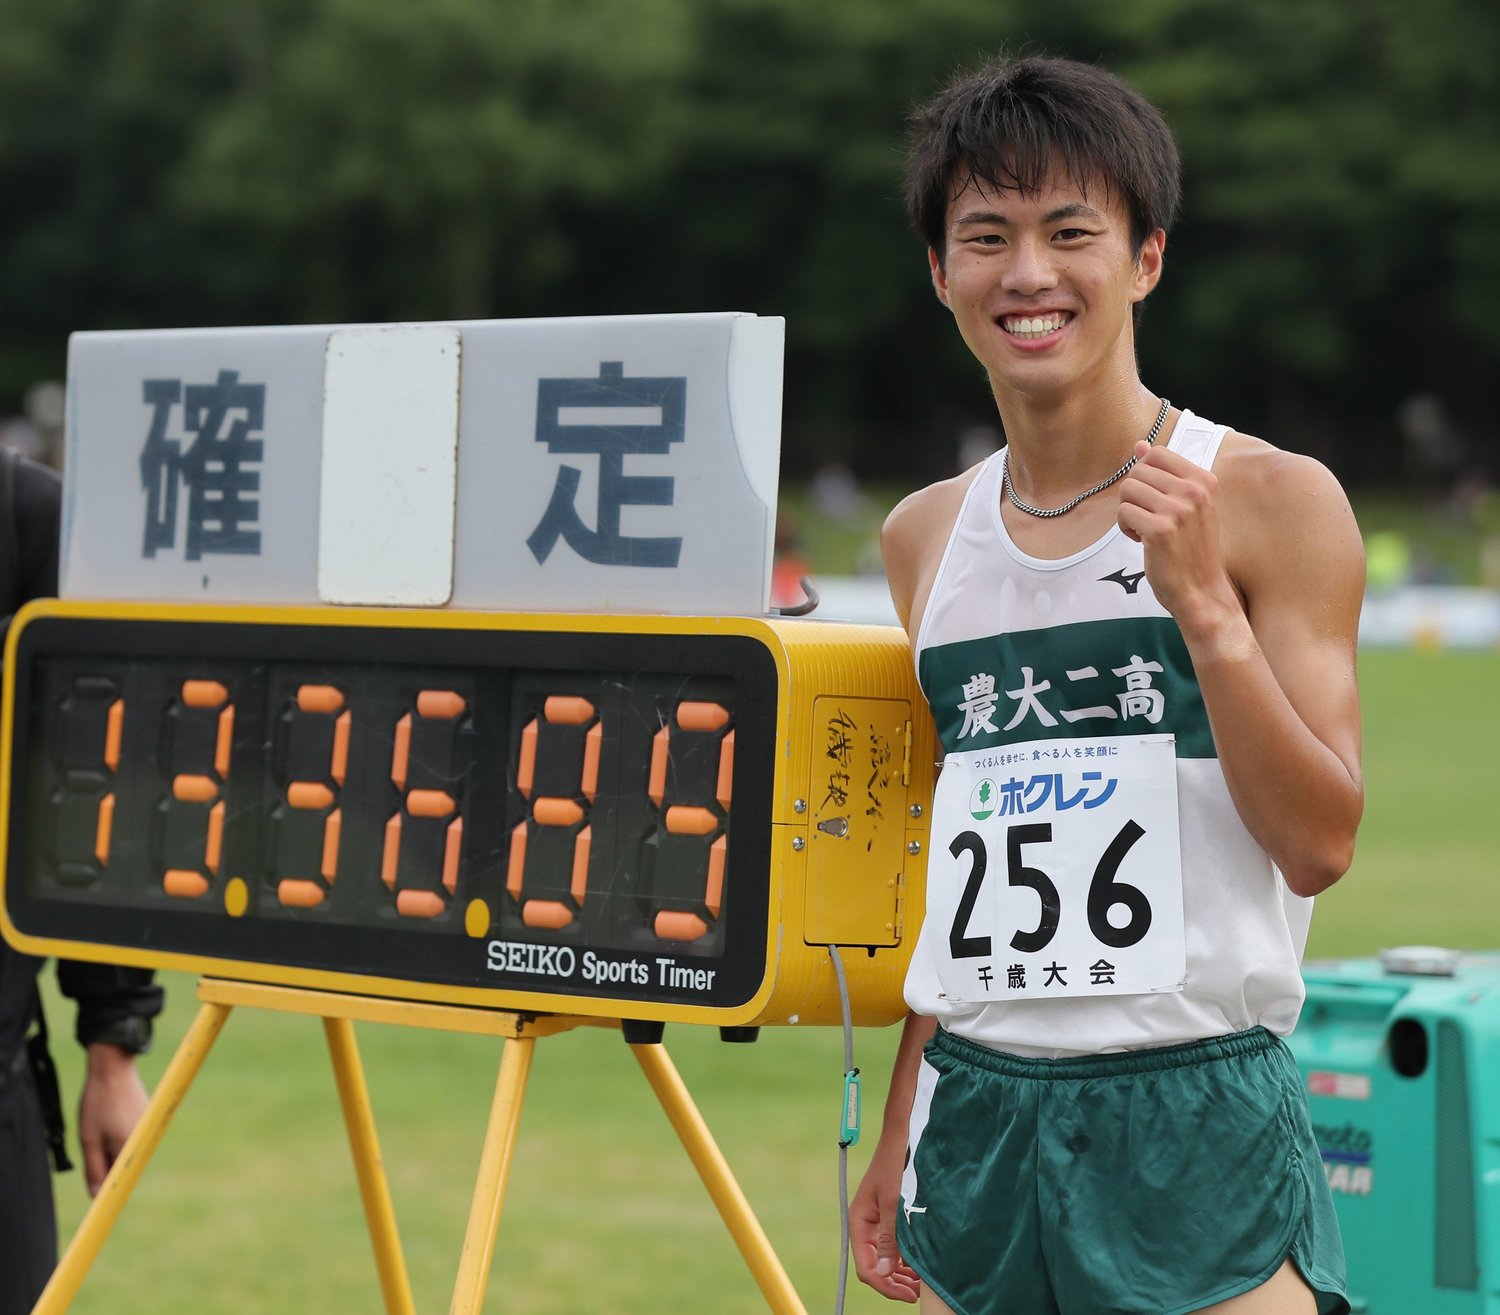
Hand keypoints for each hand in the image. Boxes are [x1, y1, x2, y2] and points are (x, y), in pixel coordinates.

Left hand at [78, 1043, 148, 1195]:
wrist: (113, 1068)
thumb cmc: (99, 1103)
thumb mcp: (89, 1139)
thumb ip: (94, 1169)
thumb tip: (97, 1195)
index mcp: (131, 1147)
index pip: (122, 1180)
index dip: (108, 1190)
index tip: (98, 1199)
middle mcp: (146, 1140)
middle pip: (125, 1166)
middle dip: (108, 1165)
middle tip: (92, 1149)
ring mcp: (148, 1128)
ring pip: (128, 1151)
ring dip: (112, 1149)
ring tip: (99, 1128)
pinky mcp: (148, 1118)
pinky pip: (132, 1138)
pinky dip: (118, 1136)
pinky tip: (108, 1119)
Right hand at [850, 1149, 921, 1302]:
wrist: (905, 1135)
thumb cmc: (898, 1164)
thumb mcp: (894, 1203)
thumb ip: (888, 1238)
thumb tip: (883, 1273)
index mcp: (860, 1221)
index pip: (866, 1267)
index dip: (885, 1286)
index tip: (908, 1296)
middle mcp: (867, 1225)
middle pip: (875, 1266)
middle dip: (894, 1283)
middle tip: (918, 1293)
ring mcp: (879, 1221)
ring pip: (886, 1259)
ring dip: (902, 1273)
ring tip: (922, 1281)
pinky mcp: (891, 1217)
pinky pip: (895, 1246)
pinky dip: (906, 1258)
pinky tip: (920, 1263)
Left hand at [1116, 441, 1240, 639]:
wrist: (1201, 589)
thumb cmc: (1190, 548)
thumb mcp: (1187, 505)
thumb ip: (1165, 473)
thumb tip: (1140, 445)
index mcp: (1204, 480)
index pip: (1157, 453)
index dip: (1144, 475)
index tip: (1155, 498)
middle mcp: (1195, 491)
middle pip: (1138, 471)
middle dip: (1134, 495)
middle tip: (1148, 517)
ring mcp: (1179, 510)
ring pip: (1127, 490)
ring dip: (1129, 511)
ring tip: (1145, 529)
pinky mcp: (1160, 530)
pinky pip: (1123, 512)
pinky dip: (1125, 528)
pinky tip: (1141, 541)